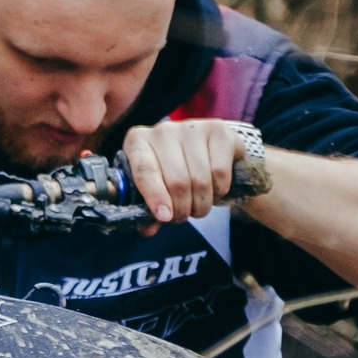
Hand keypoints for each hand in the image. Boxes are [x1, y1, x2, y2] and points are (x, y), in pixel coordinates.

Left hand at [122, 116, 259, 226]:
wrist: (204, 148)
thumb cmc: (171, 172)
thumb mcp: (154, 189)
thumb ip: (148, 210)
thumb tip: (148, 229)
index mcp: (138, 141)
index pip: (144, 170)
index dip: (155, 196)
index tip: (164, 217)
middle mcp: (163, 130)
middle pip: (176, 181)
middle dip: (182, 210)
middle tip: (182, 217)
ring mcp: (192, 128)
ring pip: (200, 180)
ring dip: (201, 204)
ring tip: (198, 206)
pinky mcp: (219, 130)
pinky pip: (220, 172)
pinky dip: (219, 191)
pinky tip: (214, 189)